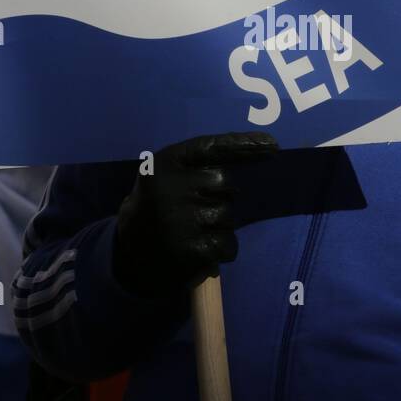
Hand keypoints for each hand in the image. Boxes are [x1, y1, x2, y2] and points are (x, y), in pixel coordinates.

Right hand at [113, 131, 277, 297]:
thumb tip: (259, 150)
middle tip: (194, 211)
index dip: (243, 144)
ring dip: (220, 226)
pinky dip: (221, 249)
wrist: (127, 256)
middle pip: (224, 182)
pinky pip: (228, 244)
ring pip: (229, 215)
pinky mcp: (191, 249)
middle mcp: (170, 187)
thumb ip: (198, 167)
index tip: (273, 145)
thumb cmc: (157, 209)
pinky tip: (199, 251)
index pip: (210, 147)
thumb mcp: (166, 178)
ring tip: (192, 233)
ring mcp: (181, 219)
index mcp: (163, 164)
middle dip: (219, 197)